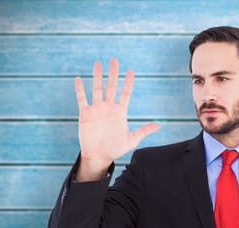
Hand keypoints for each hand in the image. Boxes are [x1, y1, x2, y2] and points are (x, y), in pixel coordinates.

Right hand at [75, 58, 159, 180]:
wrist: (99, 156)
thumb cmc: (115, 149)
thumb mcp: (131, 140)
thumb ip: (144, 131)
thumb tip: (159, 125)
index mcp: (120, 112)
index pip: (125, 93)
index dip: (128, 82)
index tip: (131, 71)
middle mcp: (108, 107)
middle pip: (111, 86)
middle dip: (113, 73)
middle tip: (114, 60)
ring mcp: (97, 109)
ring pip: (97, 89)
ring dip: (97, 76)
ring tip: (98, 63)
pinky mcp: (85, 114)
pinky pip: (82, 99)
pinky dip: (80, 90)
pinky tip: (79, 79)